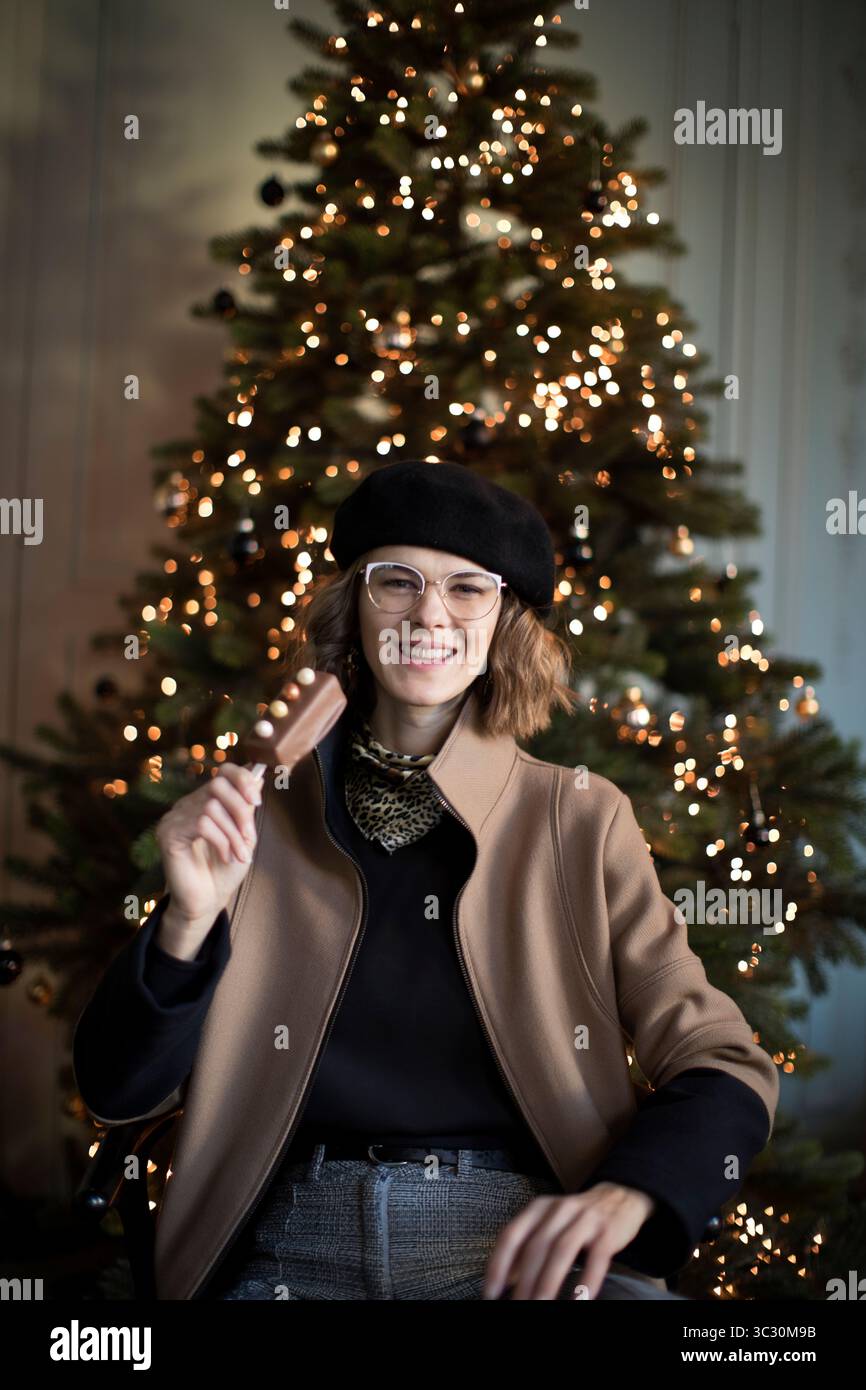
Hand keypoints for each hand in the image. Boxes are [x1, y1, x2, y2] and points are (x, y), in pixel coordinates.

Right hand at [154, 763, 263, 930]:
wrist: (208, 900)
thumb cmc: (225, 868)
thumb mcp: (243, 834)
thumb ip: (247, 806)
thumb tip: (259, 775)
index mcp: (206, 800)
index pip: (223, 771)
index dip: (242, 779)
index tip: (257, 801)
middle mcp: (188, 804)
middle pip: (218, 785)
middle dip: (240, 810)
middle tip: (249, 838)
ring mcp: (175, 817)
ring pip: (211, 807)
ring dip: (233, 833)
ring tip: (240, 855)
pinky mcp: (168, 834)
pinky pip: (201, 824)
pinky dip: (221, 840)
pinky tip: (225, 856)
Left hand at [482, 1181, 656, 1300]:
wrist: (619, 1197)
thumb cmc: (576, 1218)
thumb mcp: (548, 1223)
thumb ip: (527, 1246)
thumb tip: (505, 1278)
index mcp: (539, 1208)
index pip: (512, 1235)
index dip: (498, 1264)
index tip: (491, 1291)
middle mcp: (559, 1209)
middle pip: (536, 1246)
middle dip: (524, 1281)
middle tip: (518, 1304)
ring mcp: (585, 1218)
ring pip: (562, 1250)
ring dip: (549, 1282)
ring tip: (541, 1305)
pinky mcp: (608, 1231)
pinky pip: (597, 1258)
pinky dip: (588, 1280)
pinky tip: (581, 1300)